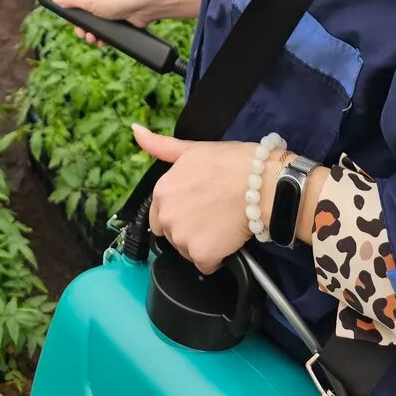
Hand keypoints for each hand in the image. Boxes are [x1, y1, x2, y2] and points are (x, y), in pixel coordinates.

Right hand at [53, 0, 156, 46]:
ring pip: (95, 25)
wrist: (144, 5)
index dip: (72, 14)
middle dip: (83, 28)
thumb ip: (71, 1)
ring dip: (93, 35)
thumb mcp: (89, 1)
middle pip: (84, 16)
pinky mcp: (118, 19)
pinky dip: (104, 37)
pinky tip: (103, 42)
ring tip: (95, 40)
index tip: (73, 24)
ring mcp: (109, 9)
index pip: (74, 0)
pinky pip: (107, 30)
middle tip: (84, 35)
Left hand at [133, 124, 257, 274]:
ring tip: (221, 224)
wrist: (260, 183)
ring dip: (202, 244)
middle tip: (212, 214)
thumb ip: (160, 146)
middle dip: (189, 229)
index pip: (159, 216)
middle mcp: (166, 216)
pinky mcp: (201, 254)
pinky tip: (227, 239)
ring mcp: (182, 237)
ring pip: (187, 251)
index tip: (198, 206)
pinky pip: (205, 265)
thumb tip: (135, 130)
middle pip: (172, 234)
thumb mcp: (191, 149)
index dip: (180, 212)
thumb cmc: (230, 163)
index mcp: (161, 191)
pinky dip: (216, 258)